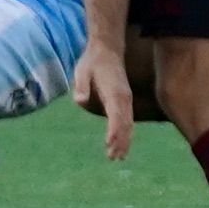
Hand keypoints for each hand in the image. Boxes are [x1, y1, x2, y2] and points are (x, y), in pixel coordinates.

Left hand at [74, 46, 134, 161]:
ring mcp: (126, 99)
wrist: (107, 50)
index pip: (115, 115)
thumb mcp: (82, 71)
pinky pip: (128, 120)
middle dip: (120, 141)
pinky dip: (126, 133)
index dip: (113, 130)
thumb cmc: (92, 62)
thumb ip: (82, 86)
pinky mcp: (125, 100)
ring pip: (128, 124)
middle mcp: (124, 98)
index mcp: (114, 92)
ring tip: (118, 156)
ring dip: (124, 141)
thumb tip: (80, 100)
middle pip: (124, 123)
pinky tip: (123, 144)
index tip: (109, 144)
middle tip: (112, 157)